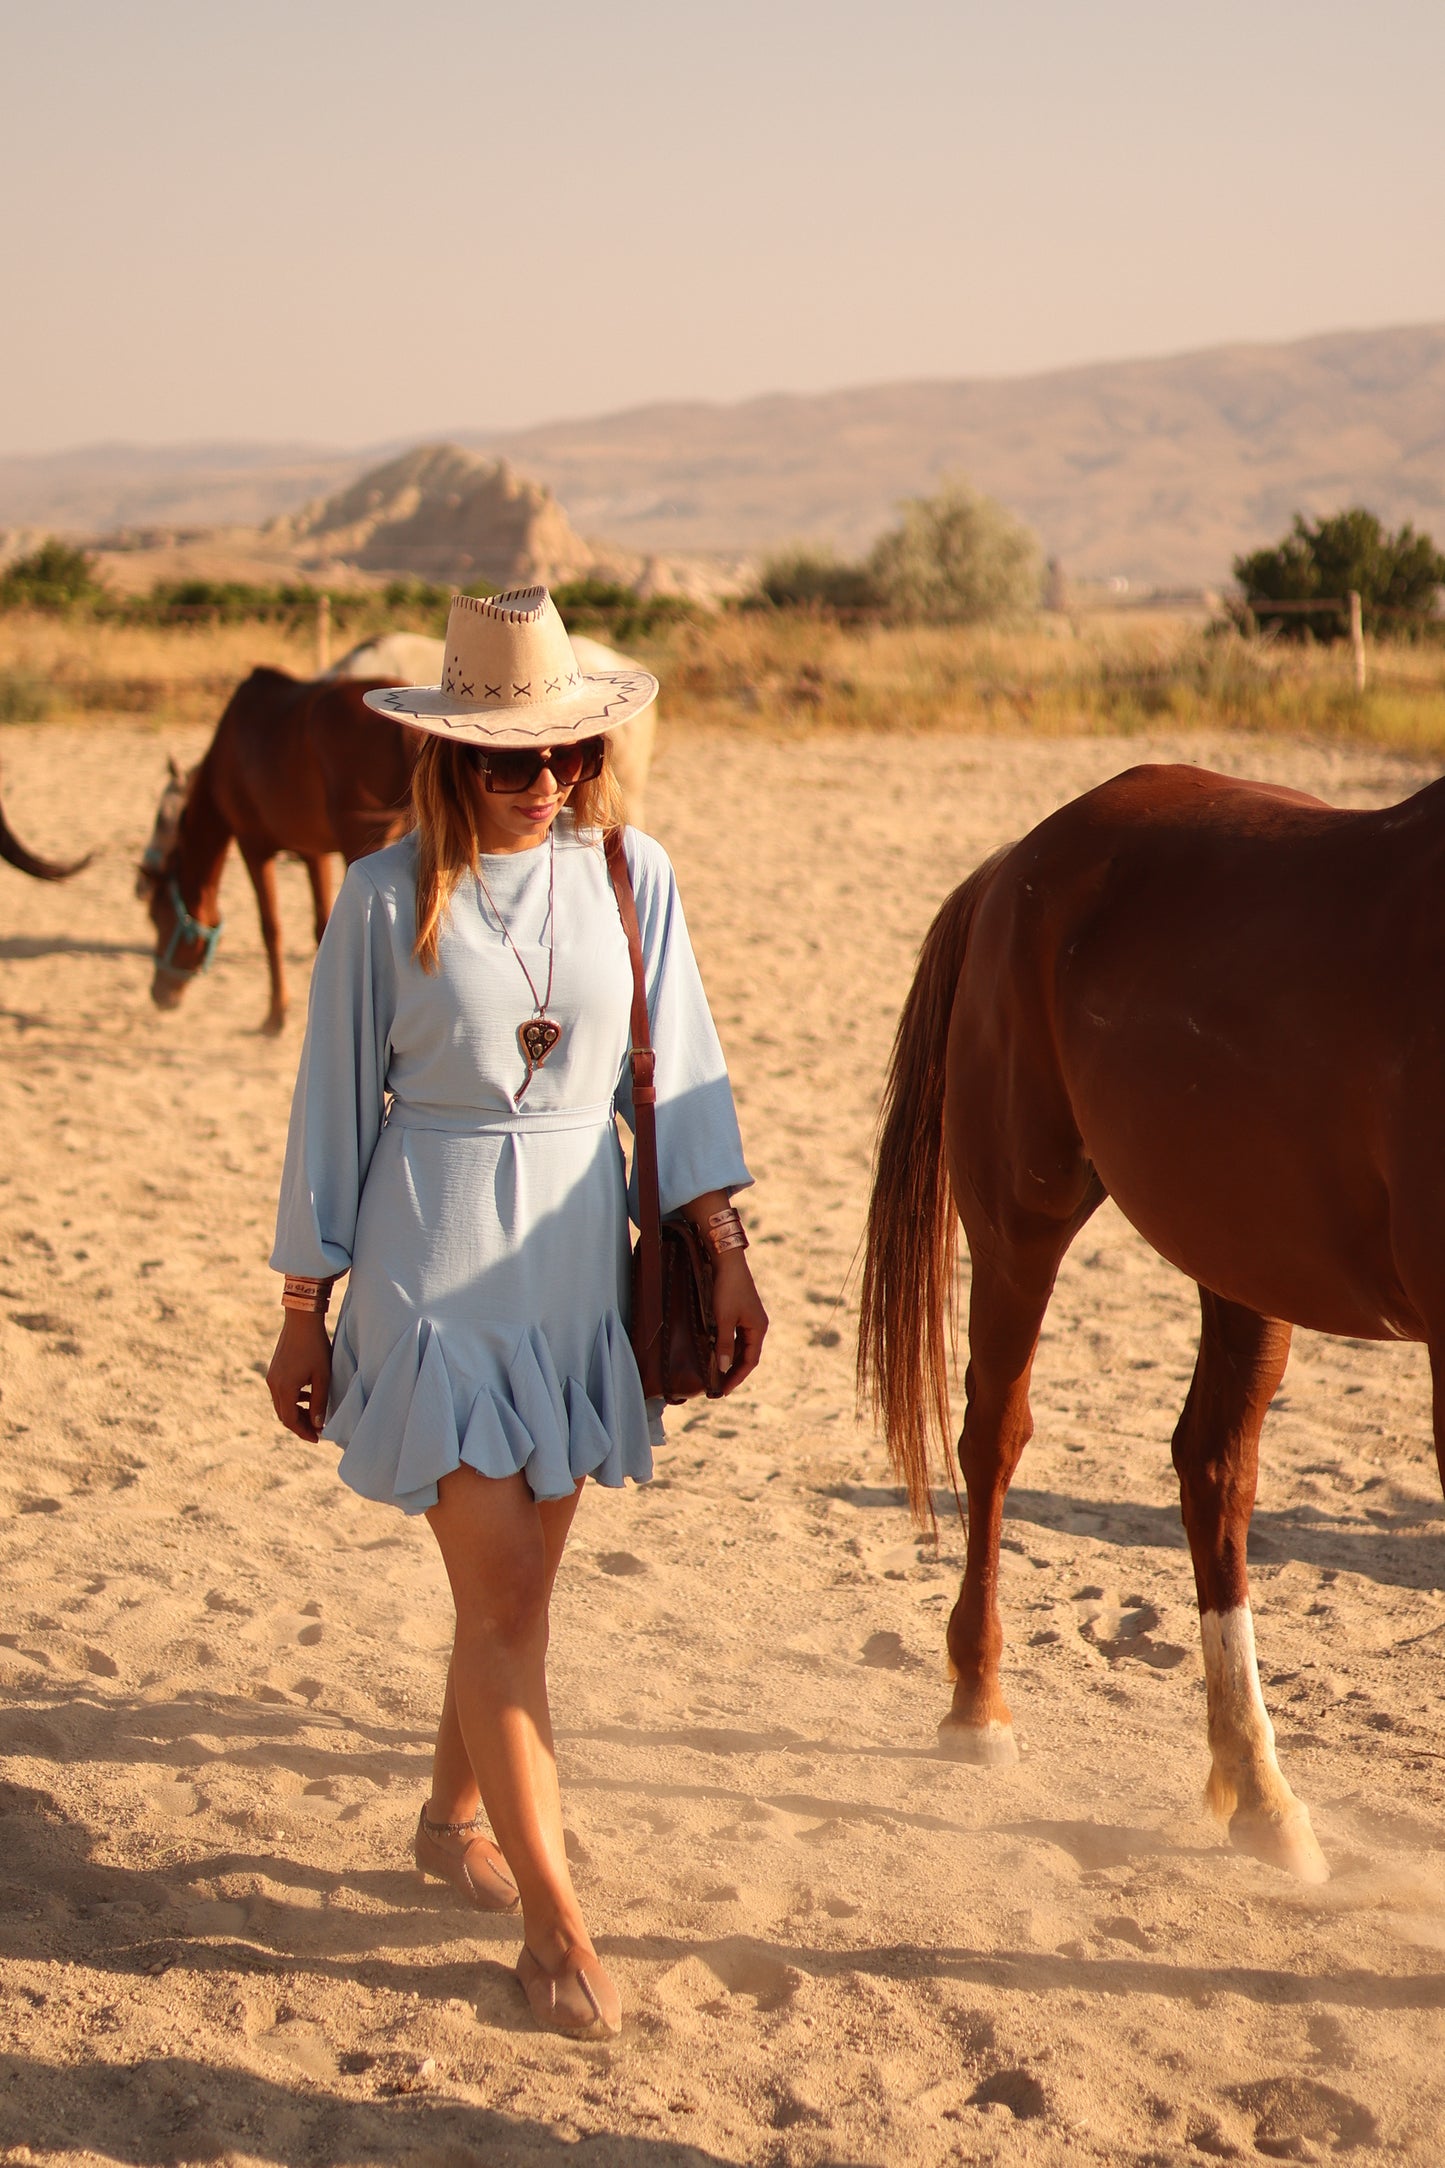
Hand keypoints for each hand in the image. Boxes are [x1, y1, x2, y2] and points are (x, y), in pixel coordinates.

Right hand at [267, 1312, 332, 1441]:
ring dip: (297, 1411)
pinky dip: (293, 1399)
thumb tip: (318, 1424)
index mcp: (285, 1388)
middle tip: (316, 1429)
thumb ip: (320, 1402)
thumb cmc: (315, 1347)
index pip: (290, 1420)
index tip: (317, 1438)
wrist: (301, 1320)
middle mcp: (274, 1385)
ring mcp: (272, 1377)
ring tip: (315, 1413)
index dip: (304, 1432)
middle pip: (284, 1415)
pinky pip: (281, 1392)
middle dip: (300, 1424)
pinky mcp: (274, 1370)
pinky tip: (308, 1395)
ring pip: (282, 1404)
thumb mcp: (323, 1376)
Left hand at [711, 1252, 766, 1394]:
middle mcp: (757, 1325)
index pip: (750, 1361)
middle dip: (734, 1372)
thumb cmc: (727, 1289)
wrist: (727, 1261)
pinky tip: (718, 1352)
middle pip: (748, 1355)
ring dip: (731, 1360)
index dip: (737, 1377)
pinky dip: (729, 1347)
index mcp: (758, 1328)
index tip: (724, 1390)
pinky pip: (737, 1336)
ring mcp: (750, 1318)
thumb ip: (723, 1344)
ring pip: (742, 1346)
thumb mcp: (723, 1319)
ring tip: (718, 1374)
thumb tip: (723, 1368)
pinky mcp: (741, 1312)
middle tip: (720, 1387)